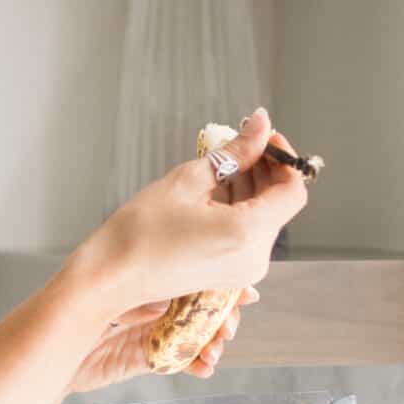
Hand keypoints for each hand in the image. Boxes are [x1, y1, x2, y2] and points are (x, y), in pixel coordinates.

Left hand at [63, 286, 260, 395]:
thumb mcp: (115, 292)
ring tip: (216, 349)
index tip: (244, 291)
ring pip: (196, 336)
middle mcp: (155, 302)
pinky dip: (196, 365)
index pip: (195, 275)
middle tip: (229, 325)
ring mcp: (152, 331)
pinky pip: (180, 361)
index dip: (222, 284)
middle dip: (222, 317)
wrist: (50, 348)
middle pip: (202, 307)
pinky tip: (205, 367)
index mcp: (151, 276)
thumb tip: (172, 300)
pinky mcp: (146, 358)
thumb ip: (143, 297)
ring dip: (212, 343)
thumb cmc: (73, 308)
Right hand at [73, 107, 308, 319]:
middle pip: (280, 204)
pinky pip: (248, 234)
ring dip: (252, 187)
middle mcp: (254, 258)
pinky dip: (240, 208)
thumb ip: (234, 152)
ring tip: (224, 164)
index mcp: (247, 234)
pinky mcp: (231, 274)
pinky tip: (216, 190)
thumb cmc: (139, 234)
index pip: (293, 190)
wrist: (111, 277)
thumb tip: (259, 127)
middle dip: (267, 170)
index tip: (265, 137)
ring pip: (265, 218)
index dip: (284, 158)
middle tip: (242, 142)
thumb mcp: (187, 181)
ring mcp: (244, 270)